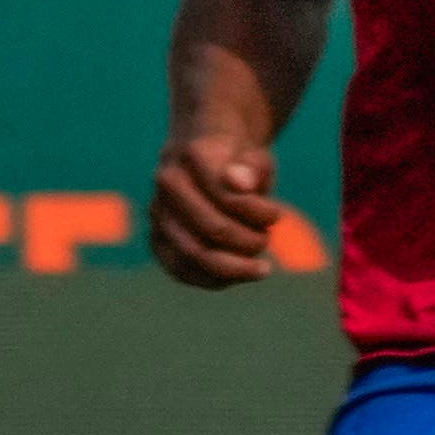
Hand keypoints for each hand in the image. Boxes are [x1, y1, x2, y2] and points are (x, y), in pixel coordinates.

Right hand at [148, 133, 285, 288]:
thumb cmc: (238, 161)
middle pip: (212, 229)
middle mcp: (167, 183)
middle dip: (249, 241)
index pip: (227, 196)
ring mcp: (158, 213)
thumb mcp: (255, 156)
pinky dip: (215, 280)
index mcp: (192, 154)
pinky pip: (181, 271)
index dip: (259, 213)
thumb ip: (252, 168)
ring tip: (260, 267)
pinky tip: (238, 274)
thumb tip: (239, 183)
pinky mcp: (158, 240)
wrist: (204, 160)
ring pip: (193, 255)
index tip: (277, 215)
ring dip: (235, 267)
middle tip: (266, 239)